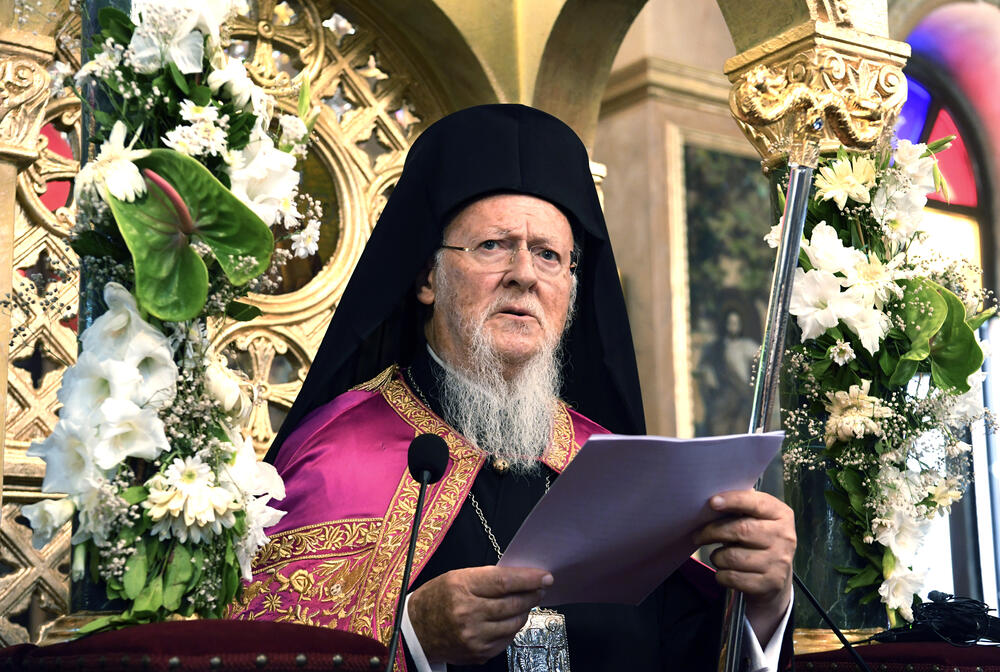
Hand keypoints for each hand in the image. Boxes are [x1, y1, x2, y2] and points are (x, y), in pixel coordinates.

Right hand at [407, 566, 551, 664]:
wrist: (415, 630)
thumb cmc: (435, 599)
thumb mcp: (456, 577)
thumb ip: (487, 578)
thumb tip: (519, 578)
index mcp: (461, 588)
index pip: (504, 582)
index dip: (528, 579)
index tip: (545, 577)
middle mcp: (467, 614)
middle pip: (512, 603)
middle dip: (532, 595)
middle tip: (540, 588)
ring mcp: (473, 637)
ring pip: (514, 623)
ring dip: (524, 611)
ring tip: (524, 602)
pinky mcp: (478, 653)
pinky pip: (507, 639)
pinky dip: (512, 628)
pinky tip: (509, 619)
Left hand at [693, 489, 795, 642]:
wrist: (776, 576)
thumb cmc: (758, 541)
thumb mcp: (756, 519)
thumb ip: (740, 507)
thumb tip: (714, 499)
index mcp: (781, 514)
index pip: (756, 503)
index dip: (733, 501)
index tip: (712, 502)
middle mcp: (784, 537)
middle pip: (741, 530)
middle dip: (712, 532)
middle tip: (698, 535)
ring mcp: (779, 562)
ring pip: (733, 557)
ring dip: (717, 557)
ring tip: (718, 556)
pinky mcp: (770, 583)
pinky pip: (732, 577)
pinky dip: (721, 574)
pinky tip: (724, 571)